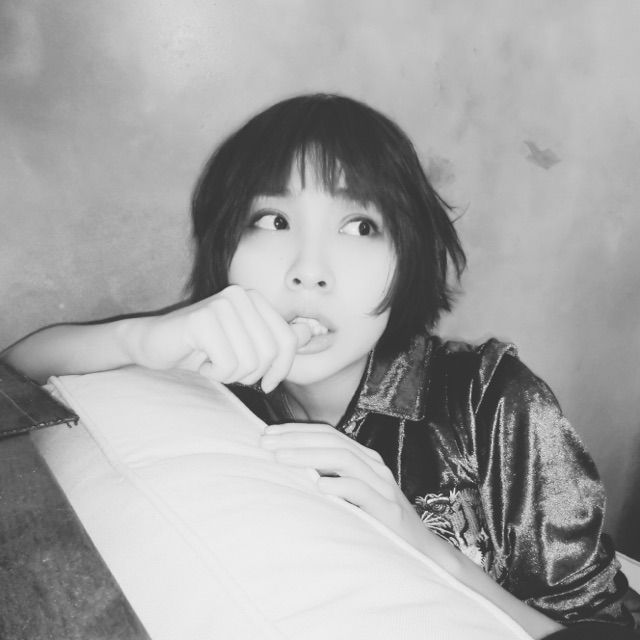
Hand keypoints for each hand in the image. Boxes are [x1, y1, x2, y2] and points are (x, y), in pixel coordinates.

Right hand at [123, 286, 310, 391]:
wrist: (156, 345)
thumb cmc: (203, 349)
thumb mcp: (245, 346)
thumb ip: (275, 339)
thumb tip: (308, 333)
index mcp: (255, 299)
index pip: (289, 341)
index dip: (282, 369)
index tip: (267, 383)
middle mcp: (241, 296)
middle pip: (271, 353)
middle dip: (252, 374)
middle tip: (230, 371)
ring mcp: (221, 304)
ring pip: (250, 361)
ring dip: (230, 375)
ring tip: (213, 363)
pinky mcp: (202, 319)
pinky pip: (227, 363)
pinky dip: (214, 373)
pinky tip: (200, 361)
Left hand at [260, 423, 429, 550]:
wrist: (420, 550)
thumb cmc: (377, 522)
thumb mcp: (351, 494)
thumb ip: (329, 476)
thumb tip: (288, 465)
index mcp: (364, 459)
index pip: (327, 434)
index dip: (297, 431)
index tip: (267, 433)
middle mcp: (374, 466)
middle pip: (332, 441)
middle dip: (296, 439)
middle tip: (265, 443)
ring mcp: (383, 486)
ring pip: (344, 459)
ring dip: (309, 456)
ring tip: (280, 459)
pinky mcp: (389, 510)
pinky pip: (363, 492)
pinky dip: (340, 486)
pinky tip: (318, 486)